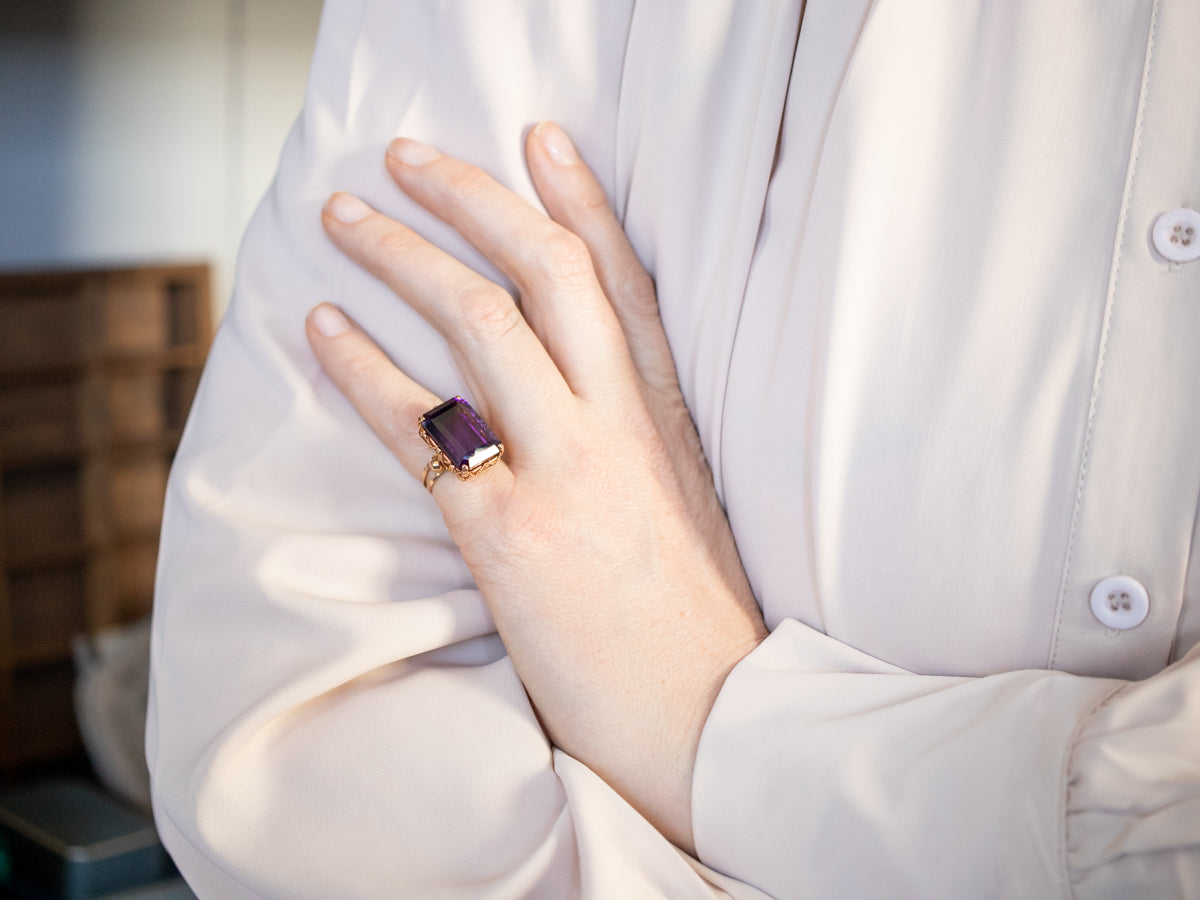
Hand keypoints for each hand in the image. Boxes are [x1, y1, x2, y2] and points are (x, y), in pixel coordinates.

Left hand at [305, 122, 765, 852]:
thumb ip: (638, 436)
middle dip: (470, 197)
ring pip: (480, 322)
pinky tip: (322, 329)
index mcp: (667, 419)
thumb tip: (578, 395)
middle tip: (404, 156)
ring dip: (402, 254)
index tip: (535, 136)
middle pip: (545, 272)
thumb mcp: (683, 506)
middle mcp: (620, 427)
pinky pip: (420, 424)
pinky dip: (362, 367)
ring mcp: (567, 472)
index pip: (625, 280)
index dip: (579, 198)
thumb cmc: (690, 623)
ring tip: (343, 215)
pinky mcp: (509, 534)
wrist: (707, 722)